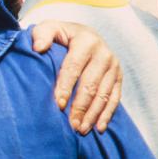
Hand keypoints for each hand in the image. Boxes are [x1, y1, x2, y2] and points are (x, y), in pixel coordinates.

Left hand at [31, 20, 121, 134]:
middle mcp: (104, 54)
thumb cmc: (62, 35)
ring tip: (81, 130)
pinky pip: (115, 98)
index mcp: (86, 41)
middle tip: (71, 125)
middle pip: (91, 85)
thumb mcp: (50, 28)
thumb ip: (42, 34)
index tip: (58, 105)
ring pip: (104, 95)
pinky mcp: (119, 77)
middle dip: (80, 106)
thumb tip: (38, 48)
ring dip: (93, 114)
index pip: (74, 67)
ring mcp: (114, 66)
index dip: (66, 87)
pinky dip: (107, 114)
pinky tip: (98, 128)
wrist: (86, 34)